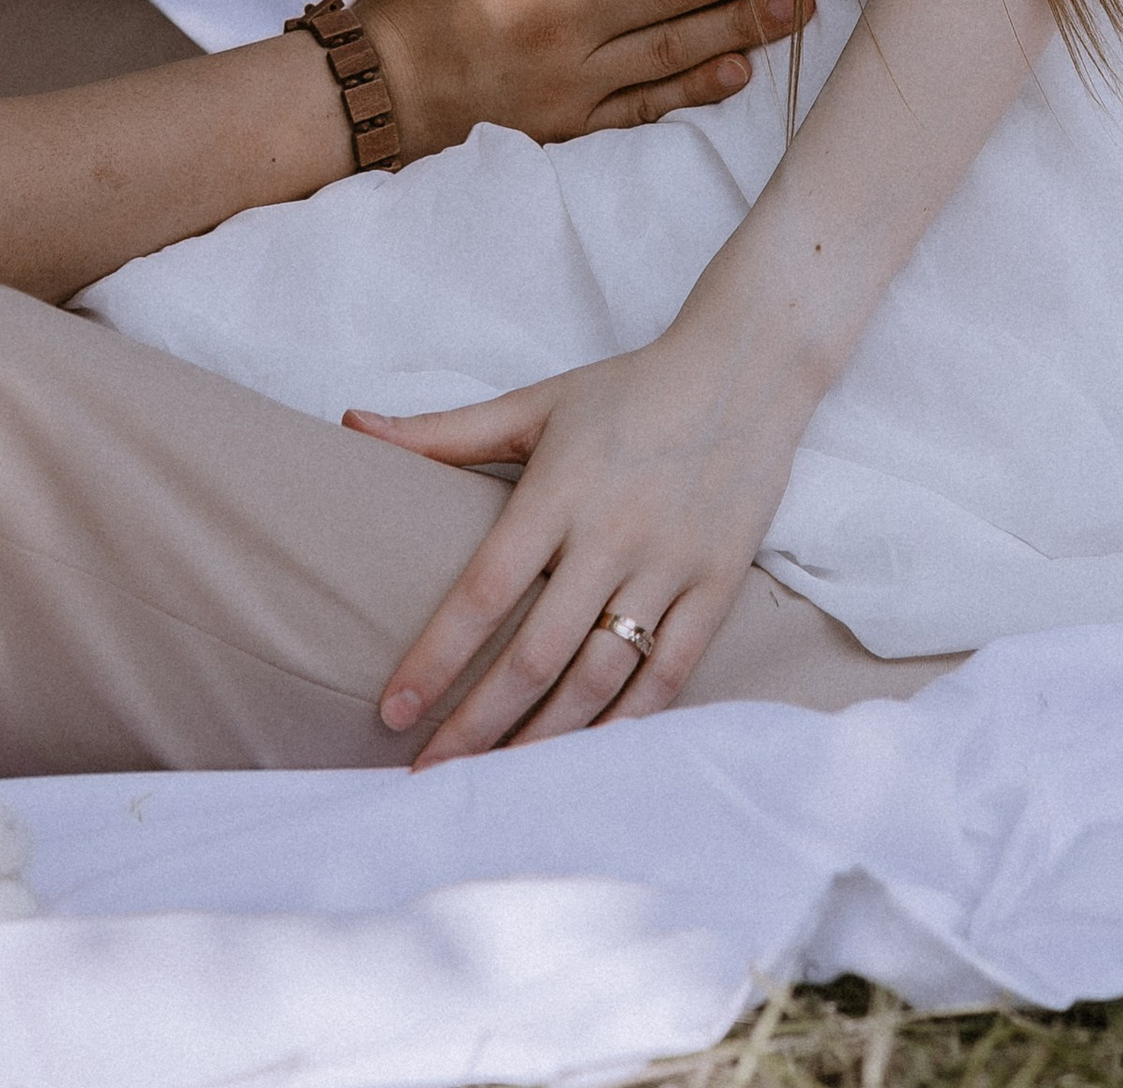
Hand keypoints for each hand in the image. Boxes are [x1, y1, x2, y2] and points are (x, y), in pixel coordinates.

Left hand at [349, 304, 798, 759]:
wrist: (749, 365)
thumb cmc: (631, 388)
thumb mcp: (537, 403)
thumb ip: (444, 431)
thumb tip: (351, 424)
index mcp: (561, 490)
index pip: (485, 591)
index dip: (435, 658)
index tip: (392, 712)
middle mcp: (614, 534)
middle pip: (535, 655)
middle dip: (475, 724)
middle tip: (429, 773)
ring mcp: (671, 563)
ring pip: (598, 677)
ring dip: (542, 739)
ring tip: (494, 780)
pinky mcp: (718, 582)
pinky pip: (668, 673)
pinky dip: (625, 723)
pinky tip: (584, 752)